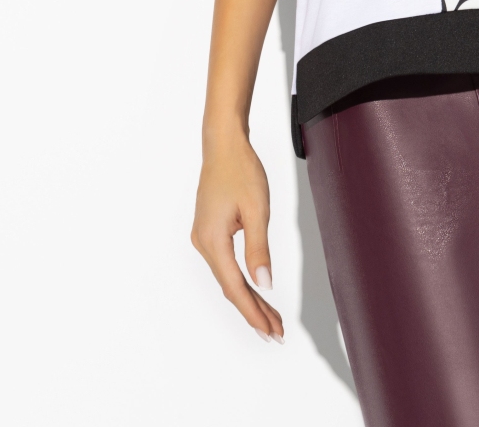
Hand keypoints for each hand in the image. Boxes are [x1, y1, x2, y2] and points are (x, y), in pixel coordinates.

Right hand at [191, 131, 283, 341]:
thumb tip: (264, 284)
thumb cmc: (241, 170)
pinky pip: (225, 264)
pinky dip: (241, 279)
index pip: (236, 287)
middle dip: (253, 311)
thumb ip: (259, 248)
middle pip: (230, 287)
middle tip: (275, 333)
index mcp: (212, 240)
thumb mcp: (256, 209)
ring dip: (248, 297)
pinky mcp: (208, 231)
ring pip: (227, 277)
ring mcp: (203, 238)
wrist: (223, 145)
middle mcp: (202, 243)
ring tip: (270, 317)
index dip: (254, 312)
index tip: (270, 332)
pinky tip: (254, 288)